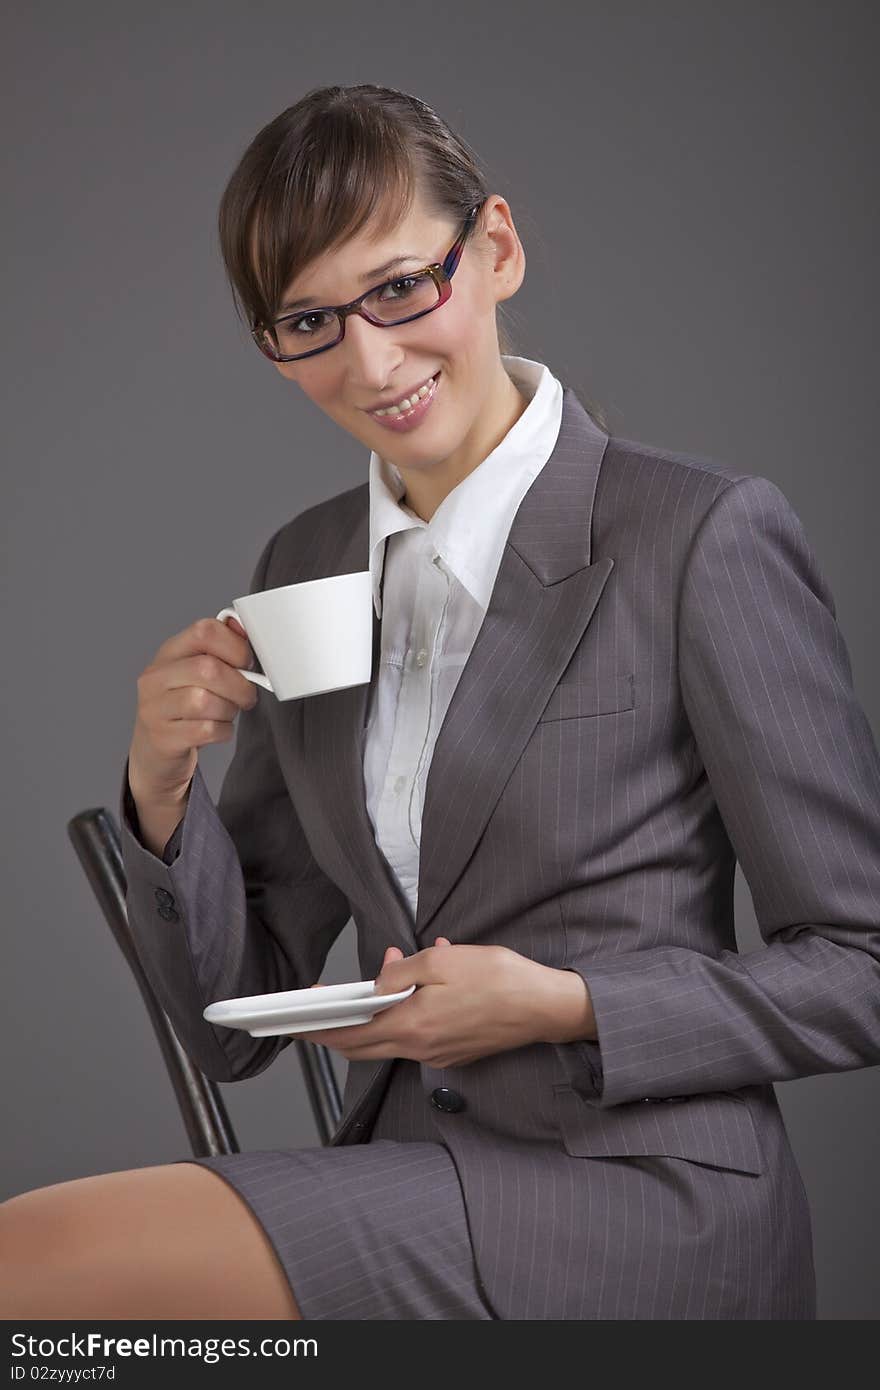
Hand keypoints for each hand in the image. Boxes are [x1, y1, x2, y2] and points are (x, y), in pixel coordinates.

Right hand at [128, 614, 258, 803]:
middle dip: (239, 685)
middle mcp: (156, 677)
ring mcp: (155, 708)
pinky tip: (219, 729)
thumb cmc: (185, 705)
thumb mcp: (197, 672)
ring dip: (229, 709)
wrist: (157, 749)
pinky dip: (222, 731)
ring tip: (228, 712)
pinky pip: (205, 730)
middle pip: (207, 668)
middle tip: (246, 695)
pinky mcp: (163, 738)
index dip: (235, 646)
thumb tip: (244, 628)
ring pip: (204, 701)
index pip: (204, 631)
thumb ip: (221, 649)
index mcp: (169, 652)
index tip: (247, 662)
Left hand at [290, 938, 566, 1068]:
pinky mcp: (455, 1051)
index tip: (294, 1022)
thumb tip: (377, 981)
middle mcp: (420, 1048)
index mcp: (411, 1027)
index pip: (349, 1036)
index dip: (318, 1030)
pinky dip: (403, 1015)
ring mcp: (438, 1054)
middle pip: (363, 1045)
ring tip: (378, 978)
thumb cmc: (499, 979)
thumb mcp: (441, 960)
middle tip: (314, 1013)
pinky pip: (416, 1035)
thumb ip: (400, 972)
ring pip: (390, 1039)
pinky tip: (416, 986)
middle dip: (334, 1029)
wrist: (544, 1006)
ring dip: (375, 1015)